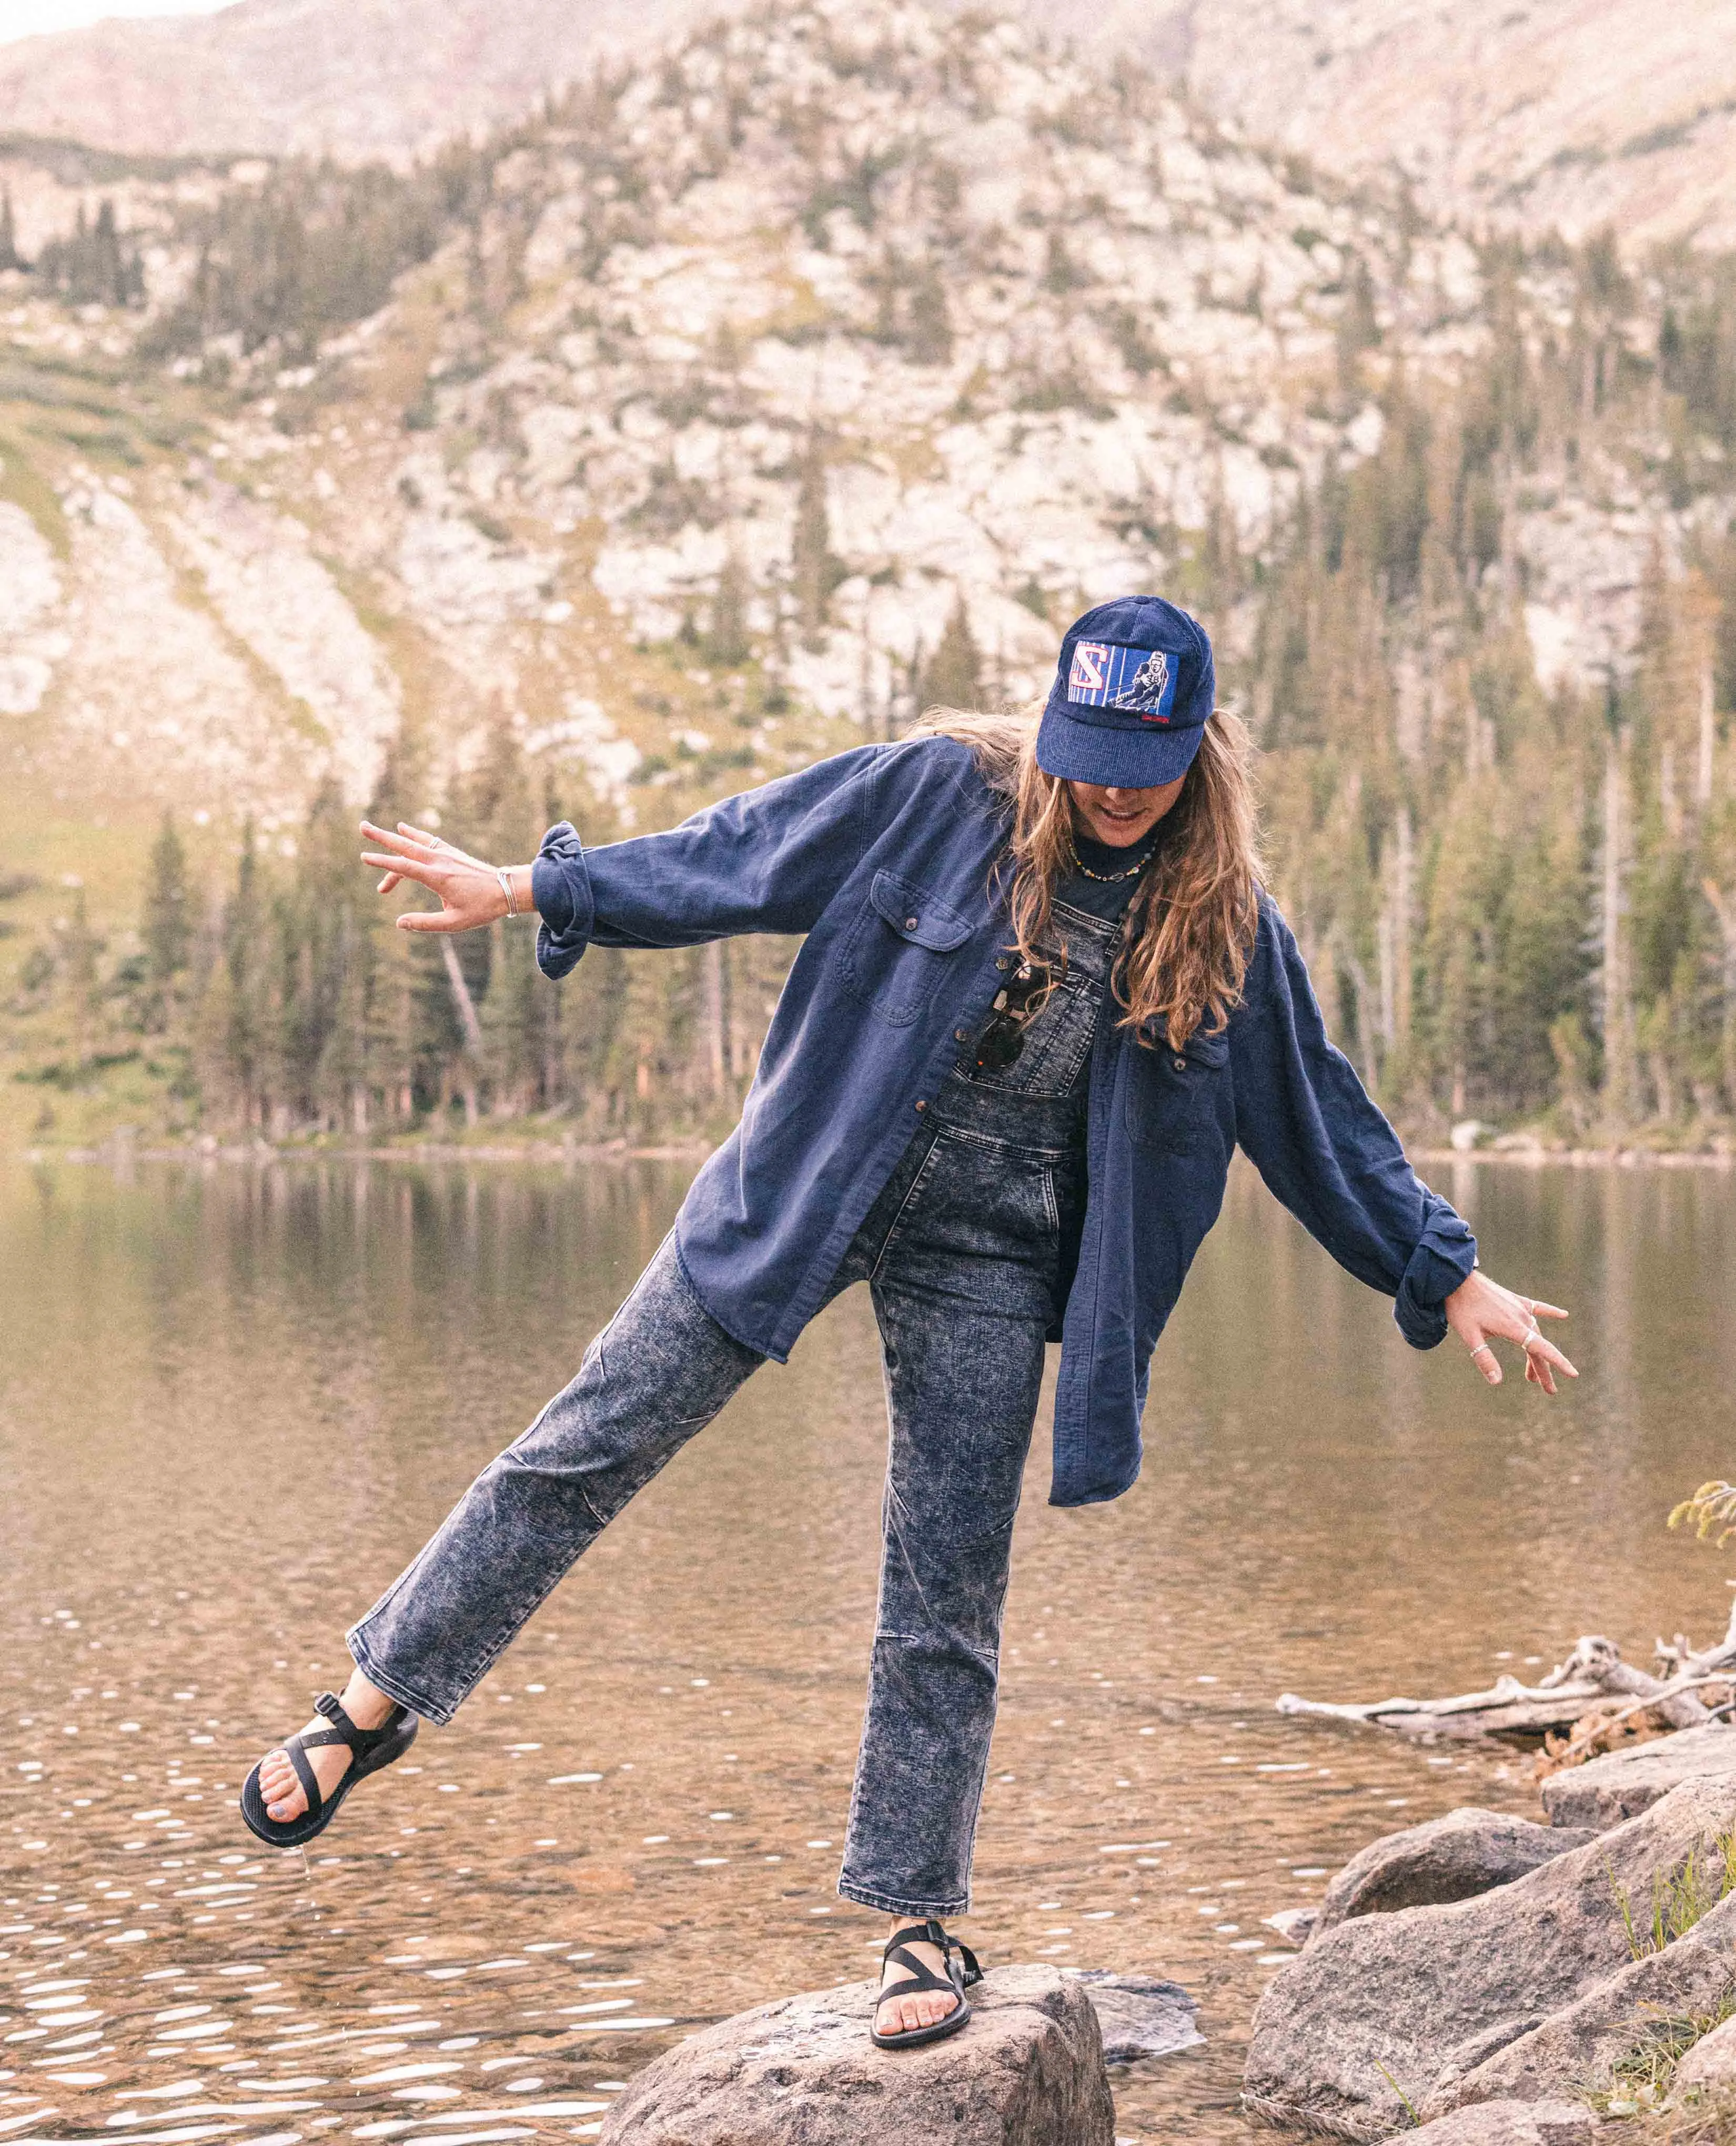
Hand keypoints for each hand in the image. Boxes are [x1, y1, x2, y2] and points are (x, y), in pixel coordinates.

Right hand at [360, 821, 520, 933]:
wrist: (507, 890)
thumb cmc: (482, 909)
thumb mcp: (454, 923)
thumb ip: (425, 923)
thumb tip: (399, 923)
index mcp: (437, 877)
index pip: (403, 867)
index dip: (383, 862)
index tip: (364, 857)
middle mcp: (439, 861)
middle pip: (405, 845)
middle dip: (382, 837)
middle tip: (362, 826)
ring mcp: (446, 854)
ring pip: (415, 842)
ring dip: (394, 835)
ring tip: (374, 830)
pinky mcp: (452, 853)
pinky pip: (428, 840)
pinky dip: (414, 835)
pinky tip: (404, 829)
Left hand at [1444, 1269, 1576, 1393]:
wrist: (1457, 1279)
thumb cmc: (1461, 1308)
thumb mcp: (1469, 1336)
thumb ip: (1484, 1359)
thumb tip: (1497, 1382)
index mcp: (1513, 1328)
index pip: (1541, 1349)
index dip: (1558, 1363)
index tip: (1573, 1374)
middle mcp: (1522, 1317)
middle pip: (1539, 1348)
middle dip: (1545, 1370)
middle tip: (1550, 1391)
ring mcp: (1520, 1307)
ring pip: (1536, 1334)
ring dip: (1538, 1354)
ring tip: (1533, 1376)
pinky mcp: (1516, 1300)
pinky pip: (1538, 1308)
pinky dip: (1551, 1312)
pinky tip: (1564, 1315)